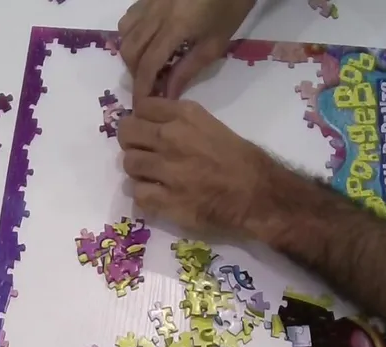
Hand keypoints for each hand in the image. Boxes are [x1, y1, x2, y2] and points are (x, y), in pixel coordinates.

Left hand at [117, 97, 281, 236]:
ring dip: (138, 170)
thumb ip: (180, 122)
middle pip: (127, 132)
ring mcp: (168, 170)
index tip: (147, 129)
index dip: (141, 119)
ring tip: (152, 177)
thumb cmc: (241, 160)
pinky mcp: (167, 201)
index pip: (141, 106)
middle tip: (143, 152)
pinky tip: (157, 195)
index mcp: (185, 116)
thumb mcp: (210, 125)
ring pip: (129, 163)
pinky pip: (137, 193)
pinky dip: (144, 195)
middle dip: (131, 142)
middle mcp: (172, 138)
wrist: (258, 195)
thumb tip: (152, 126)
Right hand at [118, 0, 256, 97]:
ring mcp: (150, 0)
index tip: (141, 105)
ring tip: (147, 64)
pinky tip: (147, 41)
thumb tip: (168, 93)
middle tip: (149, 86)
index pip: (149, 64)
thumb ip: (188, 69)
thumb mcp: (214, 44)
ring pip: (125, 32)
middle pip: (130, 49)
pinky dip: (132, 33)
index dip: (142, 87)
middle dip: (135, 73)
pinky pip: (130, 16)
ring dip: (131, 53)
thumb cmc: (230, 8)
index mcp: (175, 27)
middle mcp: (155, 13)